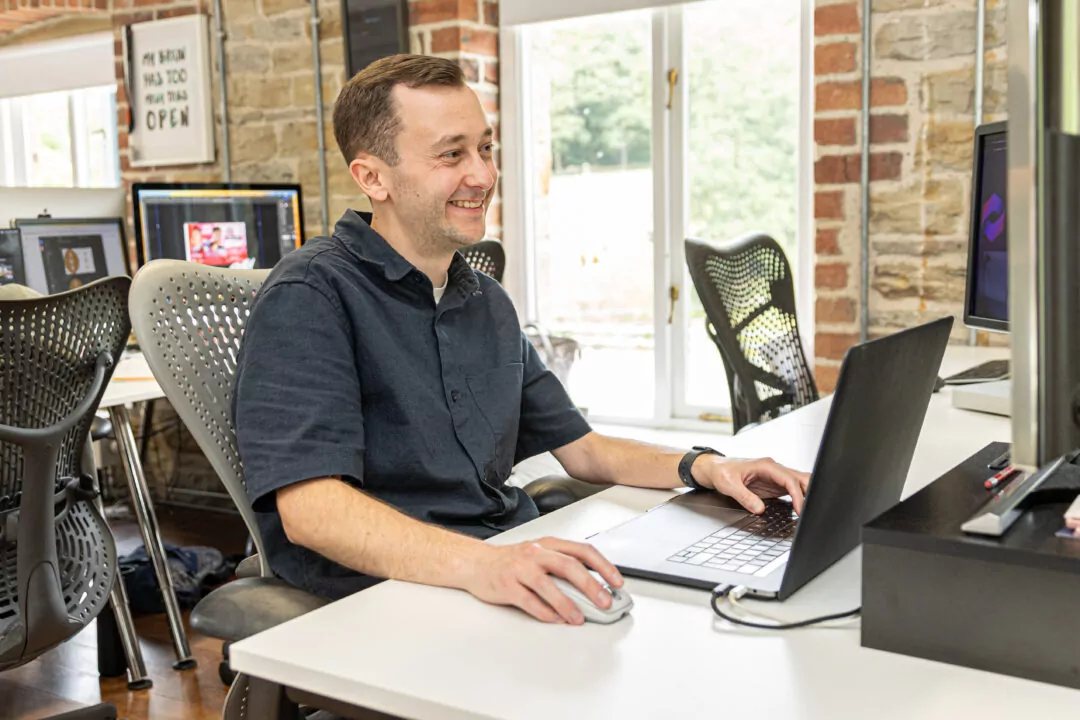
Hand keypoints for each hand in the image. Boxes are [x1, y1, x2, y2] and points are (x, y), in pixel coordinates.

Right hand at [460, 537, 622, 624]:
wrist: (476, 563)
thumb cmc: (511, 561)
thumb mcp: (539, 555)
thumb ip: (563, 566)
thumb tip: (594, 586)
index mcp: (548, 544)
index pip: (582, 551)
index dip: (603, 566)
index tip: (617, 581)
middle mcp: (536, 554)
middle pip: (569, 566)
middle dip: (591, 586)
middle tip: (605, 602)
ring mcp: (520, 569)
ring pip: (549, 585)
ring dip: (568, 604)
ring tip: (579, 618)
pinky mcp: (507, 586)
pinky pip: (529, 601)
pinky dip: (545, 612)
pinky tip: (556, 620)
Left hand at [692, 456, 810, 514]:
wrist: (715, 469)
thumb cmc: (722, 472)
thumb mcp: (729, 485)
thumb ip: (745, 497)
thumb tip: (759, 509)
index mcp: (765, 465)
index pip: (788, 478)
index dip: (797, 494)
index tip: (799, 508)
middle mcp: (774, 469)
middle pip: (800, 477)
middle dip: (810, 491)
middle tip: (813, 509)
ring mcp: (775, 477)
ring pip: (799, 483)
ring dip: (807, 494)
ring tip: (811, 510)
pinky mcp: (774, 485)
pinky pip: (792, 490)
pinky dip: (800, 497)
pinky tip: (802, 508)